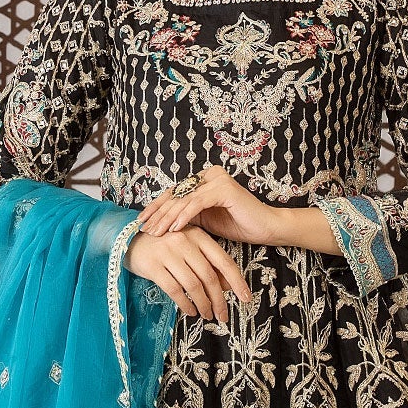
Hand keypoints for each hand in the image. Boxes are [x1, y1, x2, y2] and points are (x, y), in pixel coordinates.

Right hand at [124, 219, 251, 322]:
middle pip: (209, 276)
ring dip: (203, 304)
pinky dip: (186, 304)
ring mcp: (168, 252)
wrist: (128, 239)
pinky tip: (191, 311)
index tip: (246, 298)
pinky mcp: (153, 266)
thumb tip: (229, 286)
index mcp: (198, 235)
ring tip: (207, 315)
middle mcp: (184, 241)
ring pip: (193, 285)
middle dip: (219, 300)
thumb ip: (208, 264)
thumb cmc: (164, 245)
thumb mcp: (188, 248)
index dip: (237, 281)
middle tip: (223, 315)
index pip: (223, 261)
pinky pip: (175, 290)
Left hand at [139, 165, 281, 247]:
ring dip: (168, 217)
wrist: (265, 228)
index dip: (156, 207)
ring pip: (184, 199)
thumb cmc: (238, 225)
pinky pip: (197, 203)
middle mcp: (209, 174)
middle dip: (158, 213)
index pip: (174, 192)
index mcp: (203, 179)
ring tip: (156, 232)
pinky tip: (174, 229)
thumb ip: (186, 215)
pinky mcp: (224, 188)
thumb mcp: (205, 221)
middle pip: (176, 194)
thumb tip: (160, 222)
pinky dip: (184, 216)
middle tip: (144, 229)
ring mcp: (217, 179)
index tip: (141, 222)